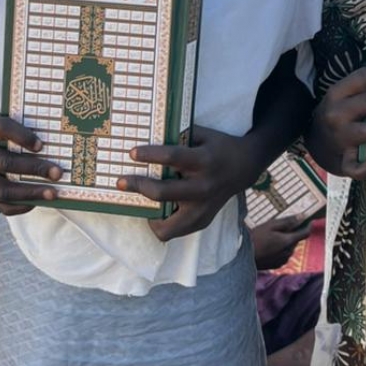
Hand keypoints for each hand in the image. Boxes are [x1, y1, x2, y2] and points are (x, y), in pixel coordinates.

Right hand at [0, 113, 62, 213]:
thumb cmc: (2, 128)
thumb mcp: (10, 119)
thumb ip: (27, 127)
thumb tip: (57, 143)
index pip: (2, 129)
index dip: (22, 137)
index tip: (41, 145)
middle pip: (3, 163)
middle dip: (33, 169)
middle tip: (57, 173)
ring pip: (0, 189)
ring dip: (29, 193)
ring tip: (52, 193)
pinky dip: (20, 205)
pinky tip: (37, 201)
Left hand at [119, 124, 267, 242]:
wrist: (244, 167)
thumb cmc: (218, 147)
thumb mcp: (203, 134)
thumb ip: (180, 136)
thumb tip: (148, 135)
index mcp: (204, 161)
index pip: (172, 157)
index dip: (150, 155)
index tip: (132, 153)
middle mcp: (204, 187)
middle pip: (163, 193)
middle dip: (138, 186)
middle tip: (121, 181)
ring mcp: (203, 208)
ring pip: (168, 226)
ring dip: (149, 216)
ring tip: (140, 205)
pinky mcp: (203, 221)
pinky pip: (175, 231)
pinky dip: (162, 224)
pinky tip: (158, 211)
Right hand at [251, 216, 311, 269]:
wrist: (243, 255)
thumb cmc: (256, 238)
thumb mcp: (271, 225)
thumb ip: (288, 221)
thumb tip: (302, 216)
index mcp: (288, 241)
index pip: (305, 233)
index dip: (308, 226)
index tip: (309, 220)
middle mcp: (288, 252)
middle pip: (295, 240)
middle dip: (291, 233)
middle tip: (278, 228)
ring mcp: (283, 260)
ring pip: (289, 247)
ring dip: (285, 241)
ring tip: (270, 237)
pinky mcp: (277, 265)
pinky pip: (283, 255)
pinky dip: (280, 249)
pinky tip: (269, 246)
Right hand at [306, 66, 365, 178]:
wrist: (314, 143)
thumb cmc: (338, 115)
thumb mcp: (342, 97)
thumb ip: (364, 88)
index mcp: (336, 94)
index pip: (364, 78)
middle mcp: (335, 114)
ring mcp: (338, 139)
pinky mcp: (341, 162)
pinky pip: (353, 167)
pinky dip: (364, 168)